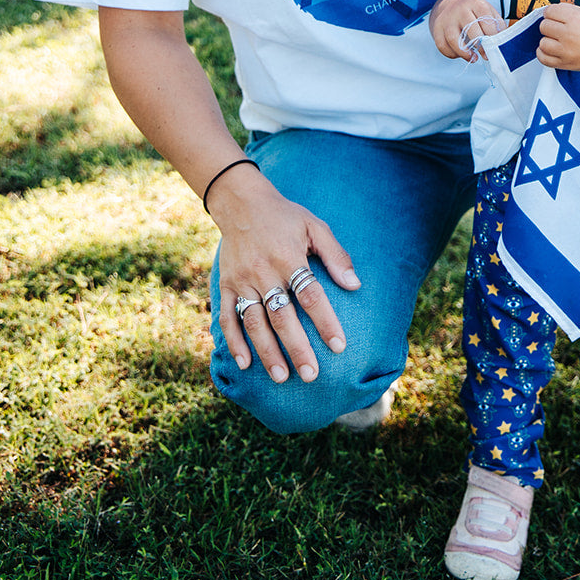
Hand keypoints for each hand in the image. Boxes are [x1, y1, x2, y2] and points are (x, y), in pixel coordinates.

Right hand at [209, 169, 361, 382]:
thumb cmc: (285, 216)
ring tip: (282, 377)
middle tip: (311, 374)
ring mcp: (241, 280)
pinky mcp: (225, 285)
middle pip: (281, 316)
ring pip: (254, 322)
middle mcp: (263, 271)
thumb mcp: (315, 226)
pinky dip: (234, 341)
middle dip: (297, 347)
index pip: (310, 295)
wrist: (241, 202)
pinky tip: (245, 364)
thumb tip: (355, 285)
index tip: (339, 346)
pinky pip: (227, 317)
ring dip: (267, 351)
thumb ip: (336, 255)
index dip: (325, 322)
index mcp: (288, 256)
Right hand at [429, 0, 505, 60]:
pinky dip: (452, 54)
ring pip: (453, 39)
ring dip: (464, 52)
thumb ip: (497, 25)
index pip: (486, 21)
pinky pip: (442, 45)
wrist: (452, 4)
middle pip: (470, 30)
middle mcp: (460, 9)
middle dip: (480, 46)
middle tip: (486, 55)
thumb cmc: (474, 12)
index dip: (493, 36)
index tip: (496, 46)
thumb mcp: (488, 12)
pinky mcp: (437, 28)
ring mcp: (447, 19)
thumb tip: (505, 42)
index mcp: (476, 3)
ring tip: (473, 58)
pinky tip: (460, 55)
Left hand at [537, 2, 579, 69]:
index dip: (551, 13)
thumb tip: (548, 11)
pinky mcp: (565, 63)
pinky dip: (544, 53)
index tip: (555, 17)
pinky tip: (551, 49)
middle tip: (558, 29)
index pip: (549, 11)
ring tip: (557, 40)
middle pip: (544, 26)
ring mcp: (567, 51)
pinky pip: (543, 58)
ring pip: (542, 43)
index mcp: (575, 19)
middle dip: (550, 26)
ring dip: (548, 40)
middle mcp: (570, 34)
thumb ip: (566, 10)